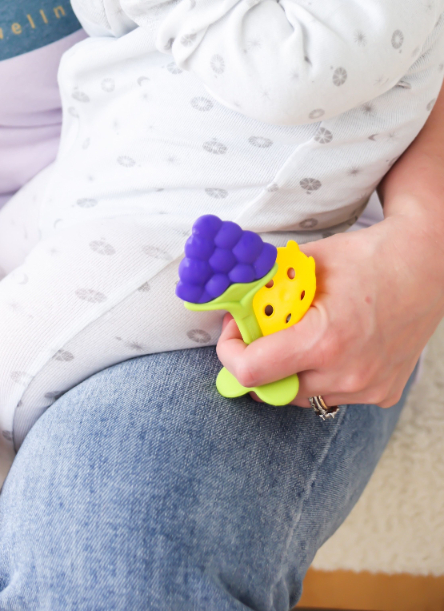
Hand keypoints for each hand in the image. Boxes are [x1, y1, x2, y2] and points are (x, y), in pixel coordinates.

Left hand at [216, 210, 442, 408]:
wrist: (423, 265)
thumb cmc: (364, 258)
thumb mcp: (305, 264)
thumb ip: (267, 287)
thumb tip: (232, 300)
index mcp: (324, 340)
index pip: (254, 372)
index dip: (231, 353)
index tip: (233, 332)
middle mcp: (348, 374)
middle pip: (275, 390)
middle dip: (257, 364)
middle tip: (256, 334)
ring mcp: (368, 389)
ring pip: (305, 396)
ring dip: (290, 372)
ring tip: (295, 336)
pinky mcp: (383, 394)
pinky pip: (336, 395)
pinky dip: (321, 376)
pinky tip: (329, 345)